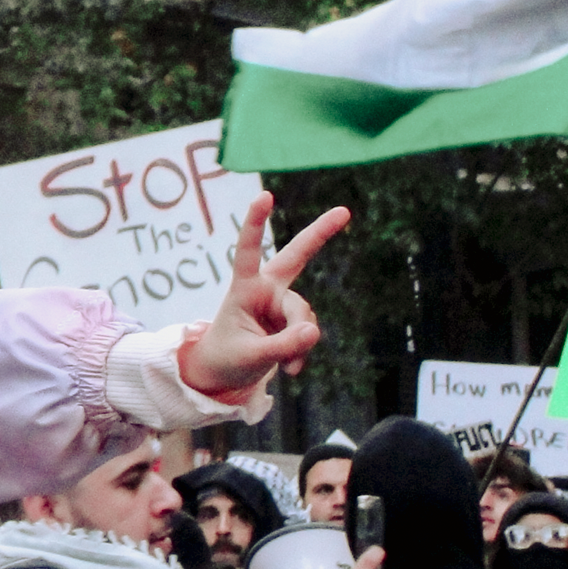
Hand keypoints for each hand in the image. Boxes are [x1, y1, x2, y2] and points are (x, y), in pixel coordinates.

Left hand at [179, 193, 349, 396]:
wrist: (223, 373)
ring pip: (305, 315)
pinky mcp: (292, 320)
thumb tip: (315, 331)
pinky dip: (301, 353)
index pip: (248, 251)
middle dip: (320, 234)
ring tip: (284, 366)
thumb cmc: (227, 358)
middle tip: (344, 211)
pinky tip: (290, 370)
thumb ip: (282, 345)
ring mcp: (281, 303)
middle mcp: (265, 289)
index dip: (256, 224)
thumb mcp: (251, 356)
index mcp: (244, 289)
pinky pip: (308, 333)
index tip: (264, 195)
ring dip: (299, 343)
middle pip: (296, 256)